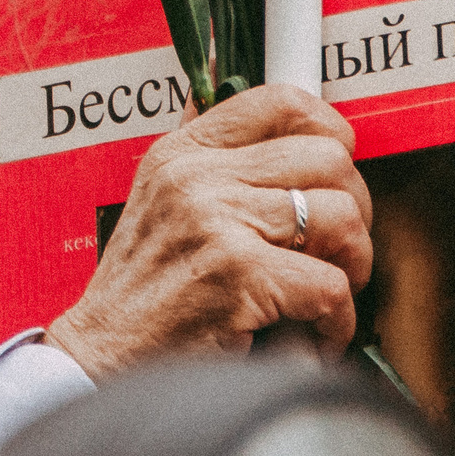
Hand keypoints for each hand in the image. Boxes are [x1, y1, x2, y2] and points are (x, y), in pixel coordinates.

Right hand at [44, 84, 371, 379]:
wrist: (102, 356)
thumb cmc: (141, 291)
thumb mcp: (159, 200)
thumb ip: (207, 157)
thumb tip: (248, 98)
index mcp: (182, 152)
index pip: (280, 102)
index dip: (329, 130)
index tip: (337, 168)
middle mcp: (197, 177)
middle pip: (330, 160)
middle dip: (352, 211)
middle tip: (334, 250)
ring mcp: (217, 222)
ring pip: (342, 218)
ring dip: (351, 265)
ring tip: (323, 291)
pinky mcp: (239, 275)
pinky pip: (333, 285)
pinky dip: (335, 322)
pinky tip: (308, 334)